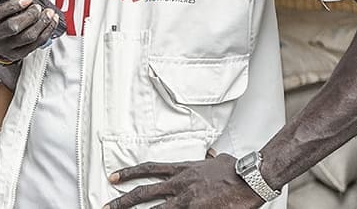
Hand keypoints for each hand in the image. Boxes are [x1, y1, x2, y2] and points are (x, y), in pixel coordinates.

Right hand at [0, 0, 58, 61]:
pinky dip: (45, 32)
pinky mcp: (17, 53)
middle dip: (29, 15)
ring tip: (48, 13)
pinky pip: (35, 44)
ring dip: (41, 23)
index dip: (12, 6)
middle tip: (38, 7)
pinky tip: (50, 22)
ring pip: (26, 37)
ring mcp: (5, 46)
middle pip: (13, 27)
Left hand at [105, 151, 263, 208]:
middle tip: (105, 206)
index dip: (130, 173)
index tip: (114, 177)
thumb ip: (210, 158)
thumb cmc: (237, 169)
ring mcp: (187, 199)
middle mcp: (180, 183)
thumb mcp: (219, 160)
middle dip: (122, 201)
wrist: (251, 177)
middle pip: (144, 192)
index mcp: (183, 170)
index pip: (149, 169)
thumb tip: (210, 154)